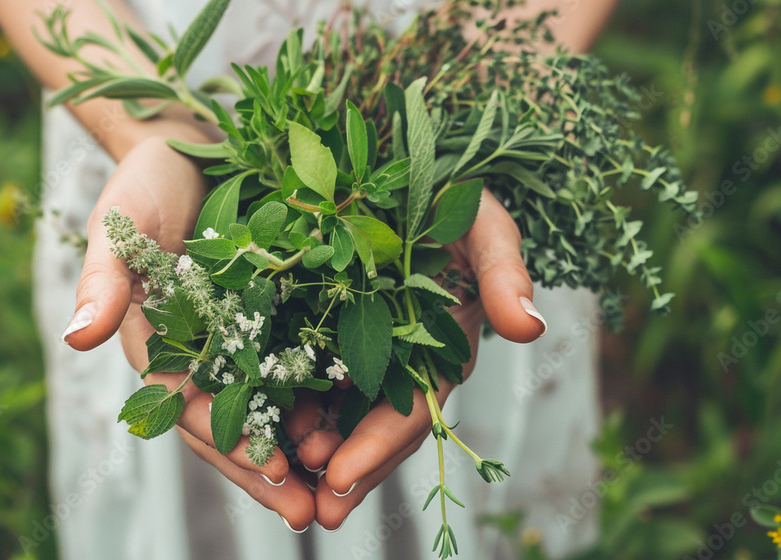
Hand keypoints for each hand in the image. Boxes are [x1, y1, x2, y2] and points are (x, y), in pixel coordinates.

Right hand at [62, 136, 316, 529]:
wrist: (186, 149)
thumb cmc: (145, 183)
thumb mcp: (120, 222)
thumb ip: (103, 279)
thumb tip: (77, 338)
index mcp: (158, 346)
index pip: (190, 408)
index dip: (228, 440)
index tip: (270, 469)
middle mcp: (200, 353)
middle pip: (232, 423)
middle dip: (268, 469)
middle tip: (310, 514)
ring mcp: (238, 339)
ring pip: (269, 407)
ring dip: (301, 449)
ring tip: (340, 484)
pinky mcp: (273, 316)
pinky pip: (297, 366)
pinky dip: (321, 400)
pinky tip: (355, 425)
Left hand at [290, 189, 546, 530]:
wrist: (397, 161)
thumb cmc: (449, 194)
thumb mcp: (480, 221)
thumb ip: (503, 269)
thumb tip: (529, 327)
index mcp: (439, 347)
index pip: (411, 411)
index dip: (377, 448)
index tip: (339, 477)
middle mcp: (399, 356)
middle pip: (369, 427)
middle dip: (343, 469)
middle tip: (309, 507)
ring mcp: (359, 342)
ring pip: (332, 409)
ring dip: (306, 446)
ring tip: (274, 472)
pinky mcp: (319, 322)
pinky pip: (299, 372)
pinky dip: (279, 399)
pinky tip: (251, 418)